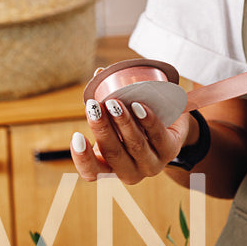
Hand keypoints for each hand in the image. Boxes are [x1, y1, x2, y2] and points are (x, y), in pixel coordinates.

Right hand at [71, 98, 193, 184]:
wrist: (170, 126)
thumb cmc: (134, 123)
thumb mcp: (116, 118)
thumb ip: (104, 99)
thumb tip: (99, 73)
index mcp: (109, 166)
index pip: (91, 172)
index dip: (82, 158)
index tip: (77, 136)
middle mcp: (129, 171)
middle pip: (113, 154)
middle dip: (102, 129)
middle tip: (94, 106)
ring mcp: (151, 165)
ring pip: (135, 146)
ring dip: (123, 123)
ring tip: (114, 103)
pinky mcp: (170, 152)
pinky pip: (158, 137)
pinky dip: (148, 121)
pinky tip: (139, 106)